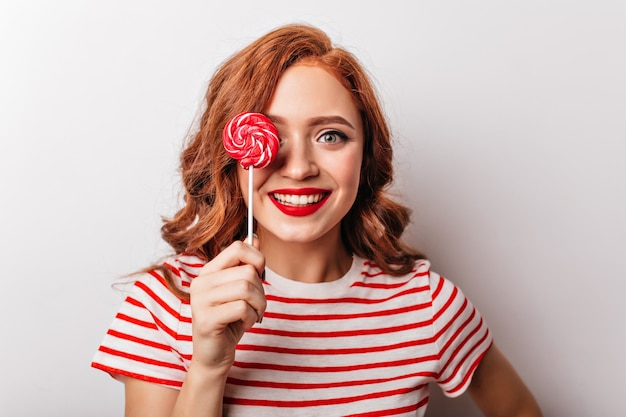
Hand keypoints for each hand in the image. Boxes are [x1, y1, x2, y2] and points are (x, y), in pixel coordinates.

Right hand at [188, 238, 265, 374]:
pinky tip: (244, 324)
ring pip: (247, 289)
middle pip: (247, 271)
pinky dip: (251, 318)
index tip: (259, 276)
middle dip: (261, 291)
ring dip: (258, 305)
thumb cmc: (229, 322)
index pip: (237, 247)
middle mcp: (201, 283)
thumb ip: (245, 264)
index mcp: (208, 272)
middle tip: (256, 305)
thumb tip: (255, 237)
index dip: (257, 259)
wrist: (214, 355)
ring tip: (251, 315)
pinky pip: (242, 308)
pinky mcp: (206, 319)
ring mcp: (201, 301)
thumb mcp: (240, 291)